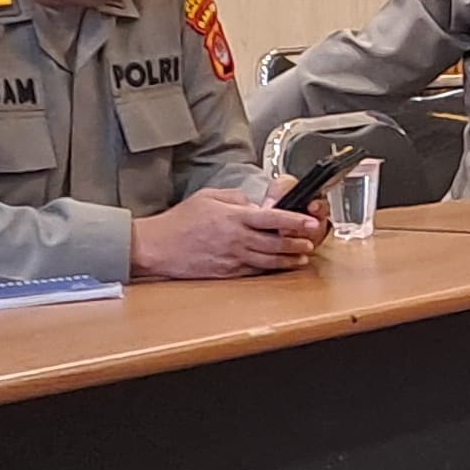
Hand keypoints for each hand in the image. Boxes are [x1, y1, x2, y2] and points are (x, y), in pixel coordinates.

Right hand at [130, 187, 327, 279]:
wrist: (157, 246)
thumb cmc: (179, 221)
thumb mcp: (208, 197)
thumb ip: (236, 198)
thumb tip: (255, 204)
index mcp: (234, 217)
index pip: (272, 217)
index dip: (295, 220)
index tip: (310, 221)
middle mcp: (237, 238)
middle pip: (276, 242)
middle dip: (298, 242)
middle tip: (311, 241)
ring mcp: (233, 258)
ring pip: (269, 260)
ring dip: (289, 259)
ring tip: (302, 257)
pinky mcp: (227, 272)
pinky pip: (254, 271)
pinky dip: (269, 269)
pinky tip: (278, 267)